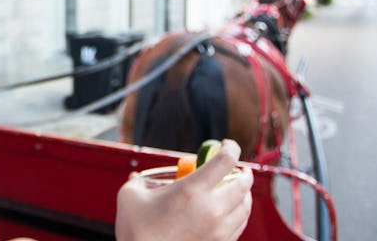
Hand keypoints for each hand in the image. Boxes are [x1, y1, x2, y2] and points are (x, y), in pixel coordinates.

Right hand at [115, 140, 253, 240]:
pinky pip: (239, 226)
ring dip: (243, 194)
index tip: (227, 145)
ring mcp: (219, 230)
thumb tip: (136, 178)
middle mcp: (212, 209)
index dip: (230, 147)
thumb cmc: (136, 233)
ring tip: (235, 190)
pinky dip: (238, 215)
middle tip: (238, 169)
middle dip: (243, 172)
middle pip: (243, 183)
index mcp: (192, 190)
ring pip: (245, 206)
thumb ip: (138, 182)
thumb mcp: (130, 198)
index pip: (226, 160)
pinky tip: (229, 213)